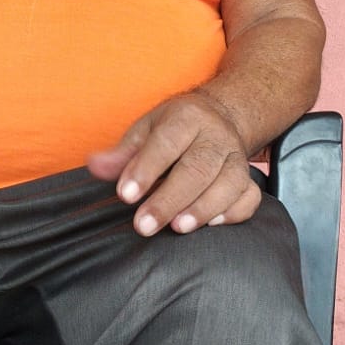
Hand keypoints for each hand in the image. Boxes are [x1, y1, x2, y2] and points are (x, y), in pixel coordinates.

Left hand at [87, 93, 261, 236]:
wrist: (220, 117)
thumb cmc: (174, 130)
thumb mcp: (145, 130)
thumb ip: (122, 153)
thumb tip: (95, 166)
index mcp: (187, 117)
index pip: (166, 143)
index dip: (146, 169)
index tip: (126, 195)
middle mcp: (216, 136)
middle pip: (198, 168)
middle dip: (170, 199)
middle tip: (144, 225)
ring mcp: (236, 157)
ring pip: (228, 183)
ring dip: (203, 208)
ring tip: (178, 227)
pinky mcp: (248, 178)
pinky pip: (249, 198)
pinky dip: (233, 213)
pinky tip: (212, 225)